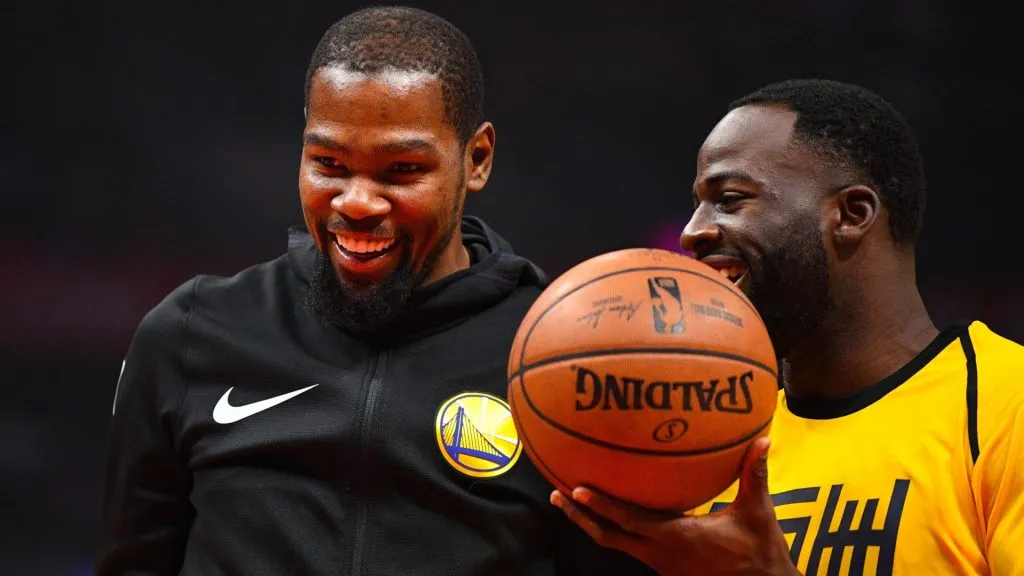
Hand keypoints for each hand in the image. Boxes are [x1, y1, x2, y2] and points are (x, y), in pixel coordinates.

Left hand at [550, 437, 797, 575]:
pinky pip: (630, 546)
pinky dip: (612, 529)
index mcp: (677, 537)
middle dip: (580, 515)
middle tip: (556, 493)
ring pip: (616, 543)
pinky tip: (609, 513)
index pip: (629, 521)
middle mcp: (660, 553)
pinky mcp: (665, 567)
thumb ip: (754, 474)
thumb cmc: (760, 552)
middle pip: (608, 536)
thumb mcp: (757, 512)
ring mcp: (660, 563)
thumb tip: (763, 439)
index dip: (601, 506)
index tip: (576, 490)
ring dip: (592, 523)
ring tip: (570, 501)